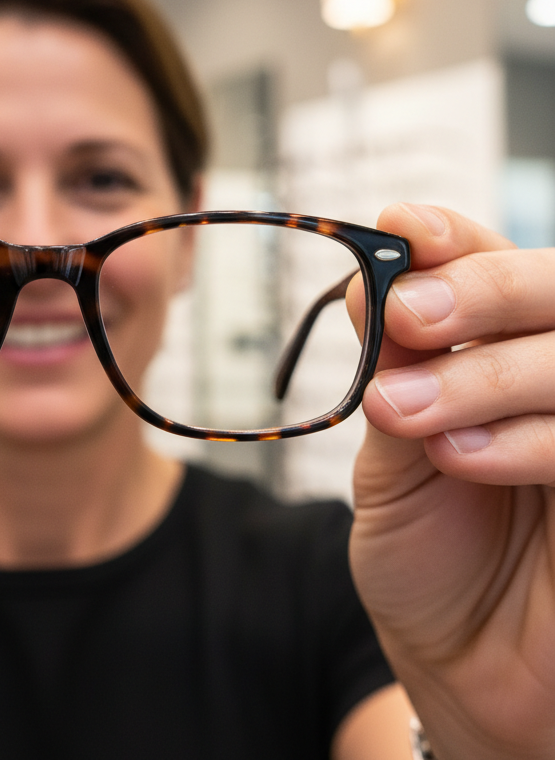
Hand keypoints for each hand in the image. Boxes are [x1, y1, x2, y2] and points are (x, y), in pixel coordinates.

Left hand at [348, 203, 554, 759]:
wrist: (465, 669)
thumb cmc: (430, 556)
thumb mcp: (390, 455)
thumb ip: (392, 370)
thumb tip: (364, 278)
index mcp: (497, 353)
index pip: (491, 258)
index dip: (455, 236)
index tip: (402, 228)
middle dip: (483, 287)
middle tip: (411, 315)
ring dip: (488, 373)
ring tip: (408, 414)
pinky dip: (533, 438)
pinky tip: (464, 460)